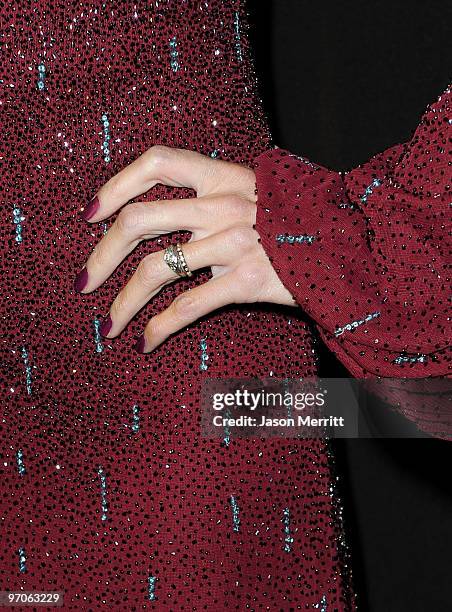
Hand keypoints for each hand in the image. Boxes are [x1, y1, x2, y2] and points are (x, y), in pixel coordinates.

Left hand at [75, 145, 295, 352]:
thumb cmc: (295, 223)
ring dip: (122, 302)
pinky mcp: (247, 279)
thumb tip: (163, 224)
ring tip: (108, 325)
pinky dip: (159, 327)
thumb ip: (213, 198)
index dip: (116, 186)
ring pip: (156, 269)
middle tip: (85, 283)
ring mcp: (234, 241)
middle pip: (139, 220)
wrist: (346, 246)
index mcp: (222, 176)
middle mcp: (222, 204)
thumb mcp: (255, 195)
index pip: (157, 163)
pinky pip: (188, 306)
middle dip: (101, 256)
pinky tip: (146, 341)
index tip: (92, 214)